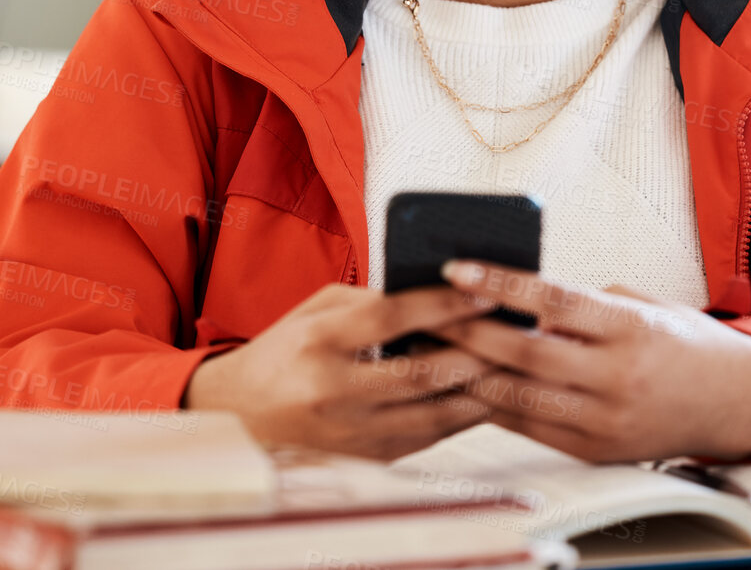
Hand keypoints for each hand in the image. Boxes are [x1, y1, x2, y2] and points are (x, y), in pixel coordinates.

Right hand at [183, 282, 502, 459]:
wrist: (237, 416)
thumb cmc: (282, 353)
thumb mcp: (315, 311)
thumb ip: (370, 301)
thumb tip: (432, 296)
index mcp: (320, 341)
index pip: (393, 317)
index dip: (446, 304)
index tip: (486, 293)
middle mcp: (333, 390)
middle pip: (423, 371)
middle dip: (476, 351)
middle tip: (513, 332)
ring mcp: (349, 431)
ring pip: (432, 414)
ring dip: (478, 390)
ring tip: (510, 367)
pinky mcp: (362, 458)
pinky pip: (425, 439)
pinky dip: (458, 418)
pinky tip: (482, 397)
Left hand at [433, 261, 750, 462]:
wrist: (737, 402)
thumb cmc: (685, 344)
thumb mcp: (642, 306)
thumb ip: (585, 304)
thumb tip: (520, 294)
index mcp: (631, 329)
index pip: (554, 300)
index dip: (500, 283)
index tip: (457, 268)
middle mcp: (618, 376)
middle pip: (525, 352)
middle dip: (467, 331)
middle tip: (425, 311)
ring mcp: (606, 419)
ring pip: (519, 397)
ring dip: (469, 372)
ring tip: (431, 350)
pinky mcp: (597, 450)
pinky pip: (531, 428)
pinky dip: (494, 406)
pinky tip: (466, 386)